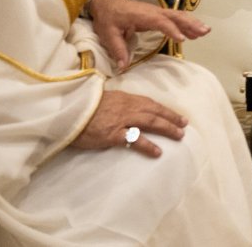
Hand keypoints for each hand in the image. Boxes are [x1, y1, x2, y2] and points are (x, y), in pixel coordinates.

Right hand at [70, 90, 188, 157]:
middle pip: (155, 112)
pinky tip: (157, 152)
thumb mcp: (105, 100)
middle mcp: (127, 107)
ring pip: (150, 123)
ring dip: (166, 129)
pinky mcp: (113, 134)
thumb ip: (119, 103)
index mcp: (125, 98)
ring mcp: (121, 121)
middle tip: (184, 126)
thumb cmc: (84, 107)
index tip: (177, 116)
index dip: (165, 110)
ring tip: (178, 136)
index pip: (150, 103)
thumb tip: (130, 108)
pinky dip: (148, 146)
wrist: (67, 112)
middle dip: (171, 118)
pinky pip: (134, 140)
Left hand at [88, 0, 208, 70]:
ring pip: (178, 16)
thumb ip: (117, 49)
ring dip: (192, 23)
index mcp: (143, 15)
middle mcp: (153, 11)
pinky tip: (194, 32)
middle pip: (175, 16)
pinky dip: (187, 23)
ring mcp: (157, 12)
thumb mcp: (108, 33)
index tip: (182, 39)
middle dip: (190, 23)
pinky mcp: (158, 15)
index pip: (160, 21)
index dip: (172, 30)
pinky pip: (175, 18)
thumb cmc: (108, 17)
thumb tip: (123, 66)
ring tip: (205, 32)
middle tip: (204, 32)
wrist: (107, 2)